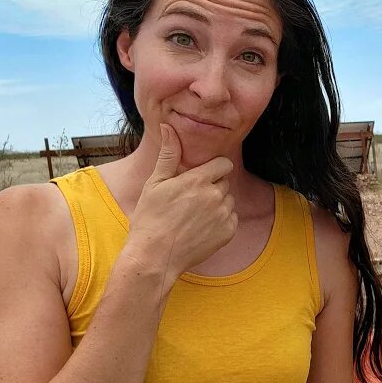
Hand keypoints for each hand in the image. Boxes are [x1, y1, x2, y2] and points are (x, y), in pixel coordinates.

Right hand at [125, 124, 236, 279]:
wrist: (156, 256)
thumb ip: (168, 155)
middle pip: (225, 182)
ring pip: (228, 201)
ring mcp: (223, 216)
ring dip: (217, 204)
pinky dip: (221, 221)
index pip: (223, 164)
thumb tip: (169, 127)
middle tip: (191, 199)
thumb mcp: (155, 183)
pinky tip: (201, 228)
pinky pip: (231, 219)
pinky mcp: (228, 233)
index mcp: (198, 180)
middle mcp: (215, 196)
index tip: (202, 176)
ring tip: (194, 215)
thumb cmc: (150, 218)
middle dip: (212, 187)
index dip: (214, 168)